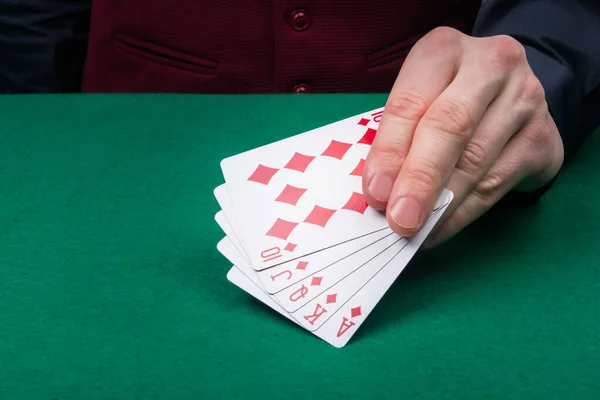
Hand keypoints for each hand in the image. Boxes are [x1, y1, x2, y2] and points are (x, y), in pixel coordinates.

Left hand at [362, 27, 563, 247]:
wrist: (511, 93)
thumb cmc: (446, 99)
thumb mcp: (419, 98)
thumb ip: (399, 135)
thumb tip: (378, 193)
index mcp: (443, 50)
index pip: (410, 103)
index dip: (390, 152)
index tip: (375, 193)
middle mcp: (490, 65)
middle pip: (450, 127)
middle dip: (420, 180)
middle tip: (399, 220)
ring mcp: (525, 99)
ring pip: (476, 162)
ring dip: (441, 205)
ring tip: (415, 231)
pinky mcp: (542, 137)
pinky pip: (496, 185)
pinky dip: (463, 213)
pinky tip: (441, 228)